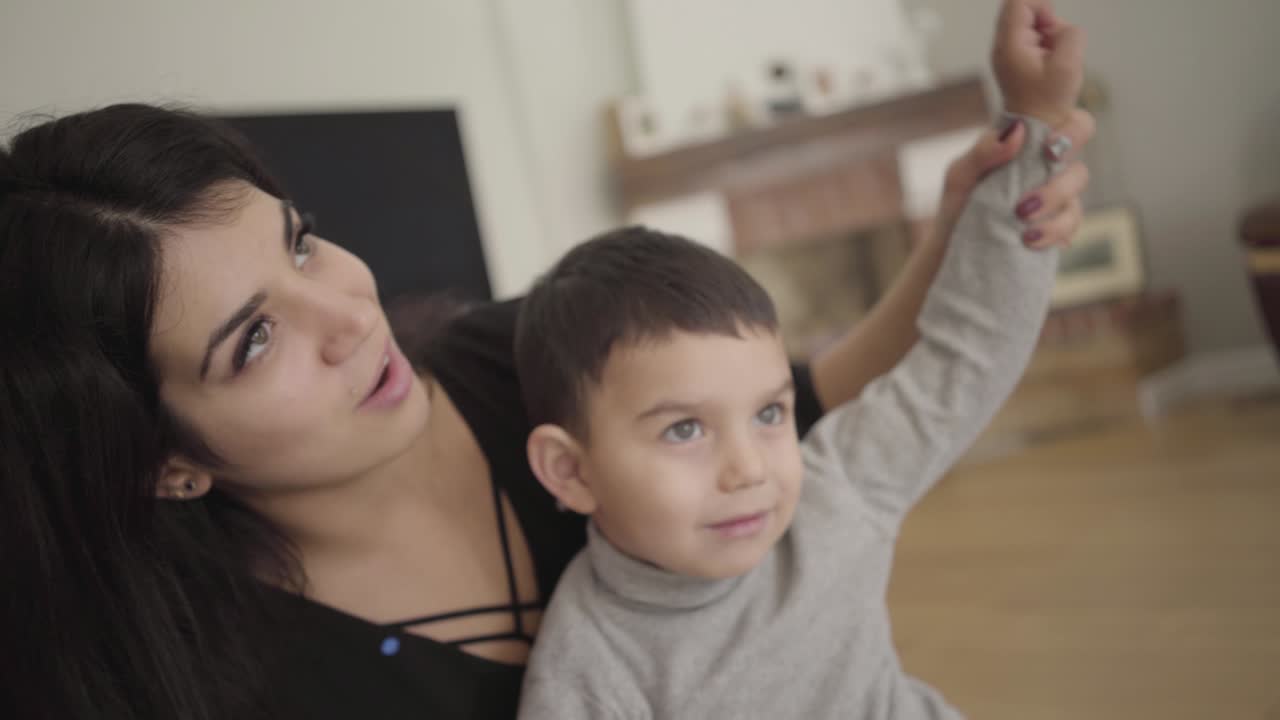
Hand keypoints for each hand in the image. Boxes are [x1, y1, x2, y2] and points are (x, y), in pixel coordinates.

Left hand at [937, 107, 1094, 249]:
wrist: (950, 248)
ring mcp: (1057, 201)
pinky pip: (1070, 228)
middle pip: (1080, 169)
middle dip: (1061, 186)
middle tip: (1027, 203)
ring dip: (1052, 213)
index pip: (1074, 125)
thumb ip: (984, 150)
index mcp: (1033, 147)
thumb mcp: (961, 175)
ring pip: (1076, 202)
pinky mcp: (1056, 229)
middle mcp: (1050, 171)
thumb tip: (1017, 131)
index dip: (1074, 131)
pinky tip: (1030, 240)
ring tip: (1022, 223)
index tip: (1048, 148)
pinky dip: (1053, 233)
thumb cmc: (957, 203)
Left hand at [991, 0, 1084, 126]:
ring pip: (1033, 25)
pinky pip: (1035, 38)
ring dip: (1050, 36)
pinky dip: (1047, 46)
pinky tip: (1049, 66)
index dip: (1041, 6)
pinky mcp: (1016, 58)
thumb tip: (1057, 27)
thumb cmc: (1048, 100)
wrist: (1034, 127)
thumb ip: (1069, 34)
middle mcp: (1003, 45)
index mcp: (1010, 44)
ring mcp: (1008, 52)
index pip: (1018, 3)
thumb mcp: (1068, 64)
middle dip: (1048, 24)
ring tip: (1053, 61)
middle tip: (1053, 48)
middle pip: (1026, 11)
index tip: (1051, 28)